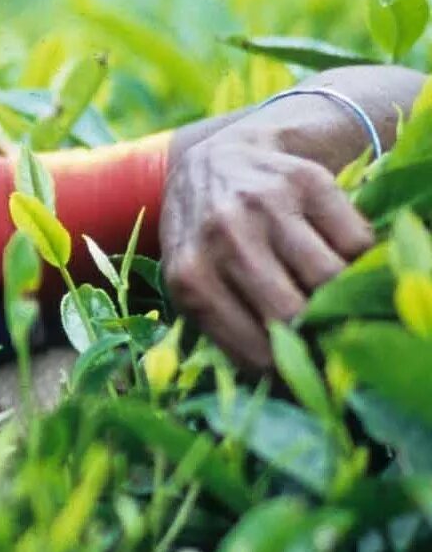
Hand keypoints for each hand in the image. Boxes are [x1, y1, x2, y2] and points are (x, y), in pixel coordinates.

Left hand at [160, 123, 374, 370]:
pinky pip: (357, 241)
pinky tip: (341, 257)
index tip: (310, 382)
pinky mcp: (307, 181)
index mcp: (190, 276)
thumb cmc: (202, 237)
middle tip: (334, 344)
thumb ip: (224, 330)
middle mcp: (224, 236)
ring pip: (333, 276)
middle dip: (321, 336)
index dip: (291, 375)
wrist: (214, 158)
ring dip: (345, 296)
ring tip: (338, 299)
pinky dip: (360, 258)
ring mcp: (266, 205)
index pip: (256, 348)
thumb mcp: (191, 282)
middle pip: (297, 313)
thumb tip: (285, 392)